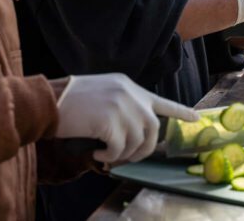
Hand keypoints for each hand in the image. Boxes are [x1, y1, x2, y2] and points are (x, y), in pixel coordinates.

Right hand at [55, 73, 197, 163]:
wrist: (47, 100)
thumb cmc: (69, 101)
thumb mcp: (102, 93)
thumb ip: (122, 105)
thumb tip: (135, 133)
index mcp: (127, 86)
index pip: (160, 101)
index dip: (179, 112)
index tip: (195, 118)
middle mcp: (129, 94)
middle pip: (153, 129)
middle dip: (144, 149)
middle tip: (128, 158)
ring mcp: (121, 106)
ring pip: (137, 142)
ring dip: (123, 155)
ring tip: (106, 154)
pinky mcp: (111, 122)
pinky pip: (119, 150)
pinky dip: (110, 158)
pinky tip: (98, 154)